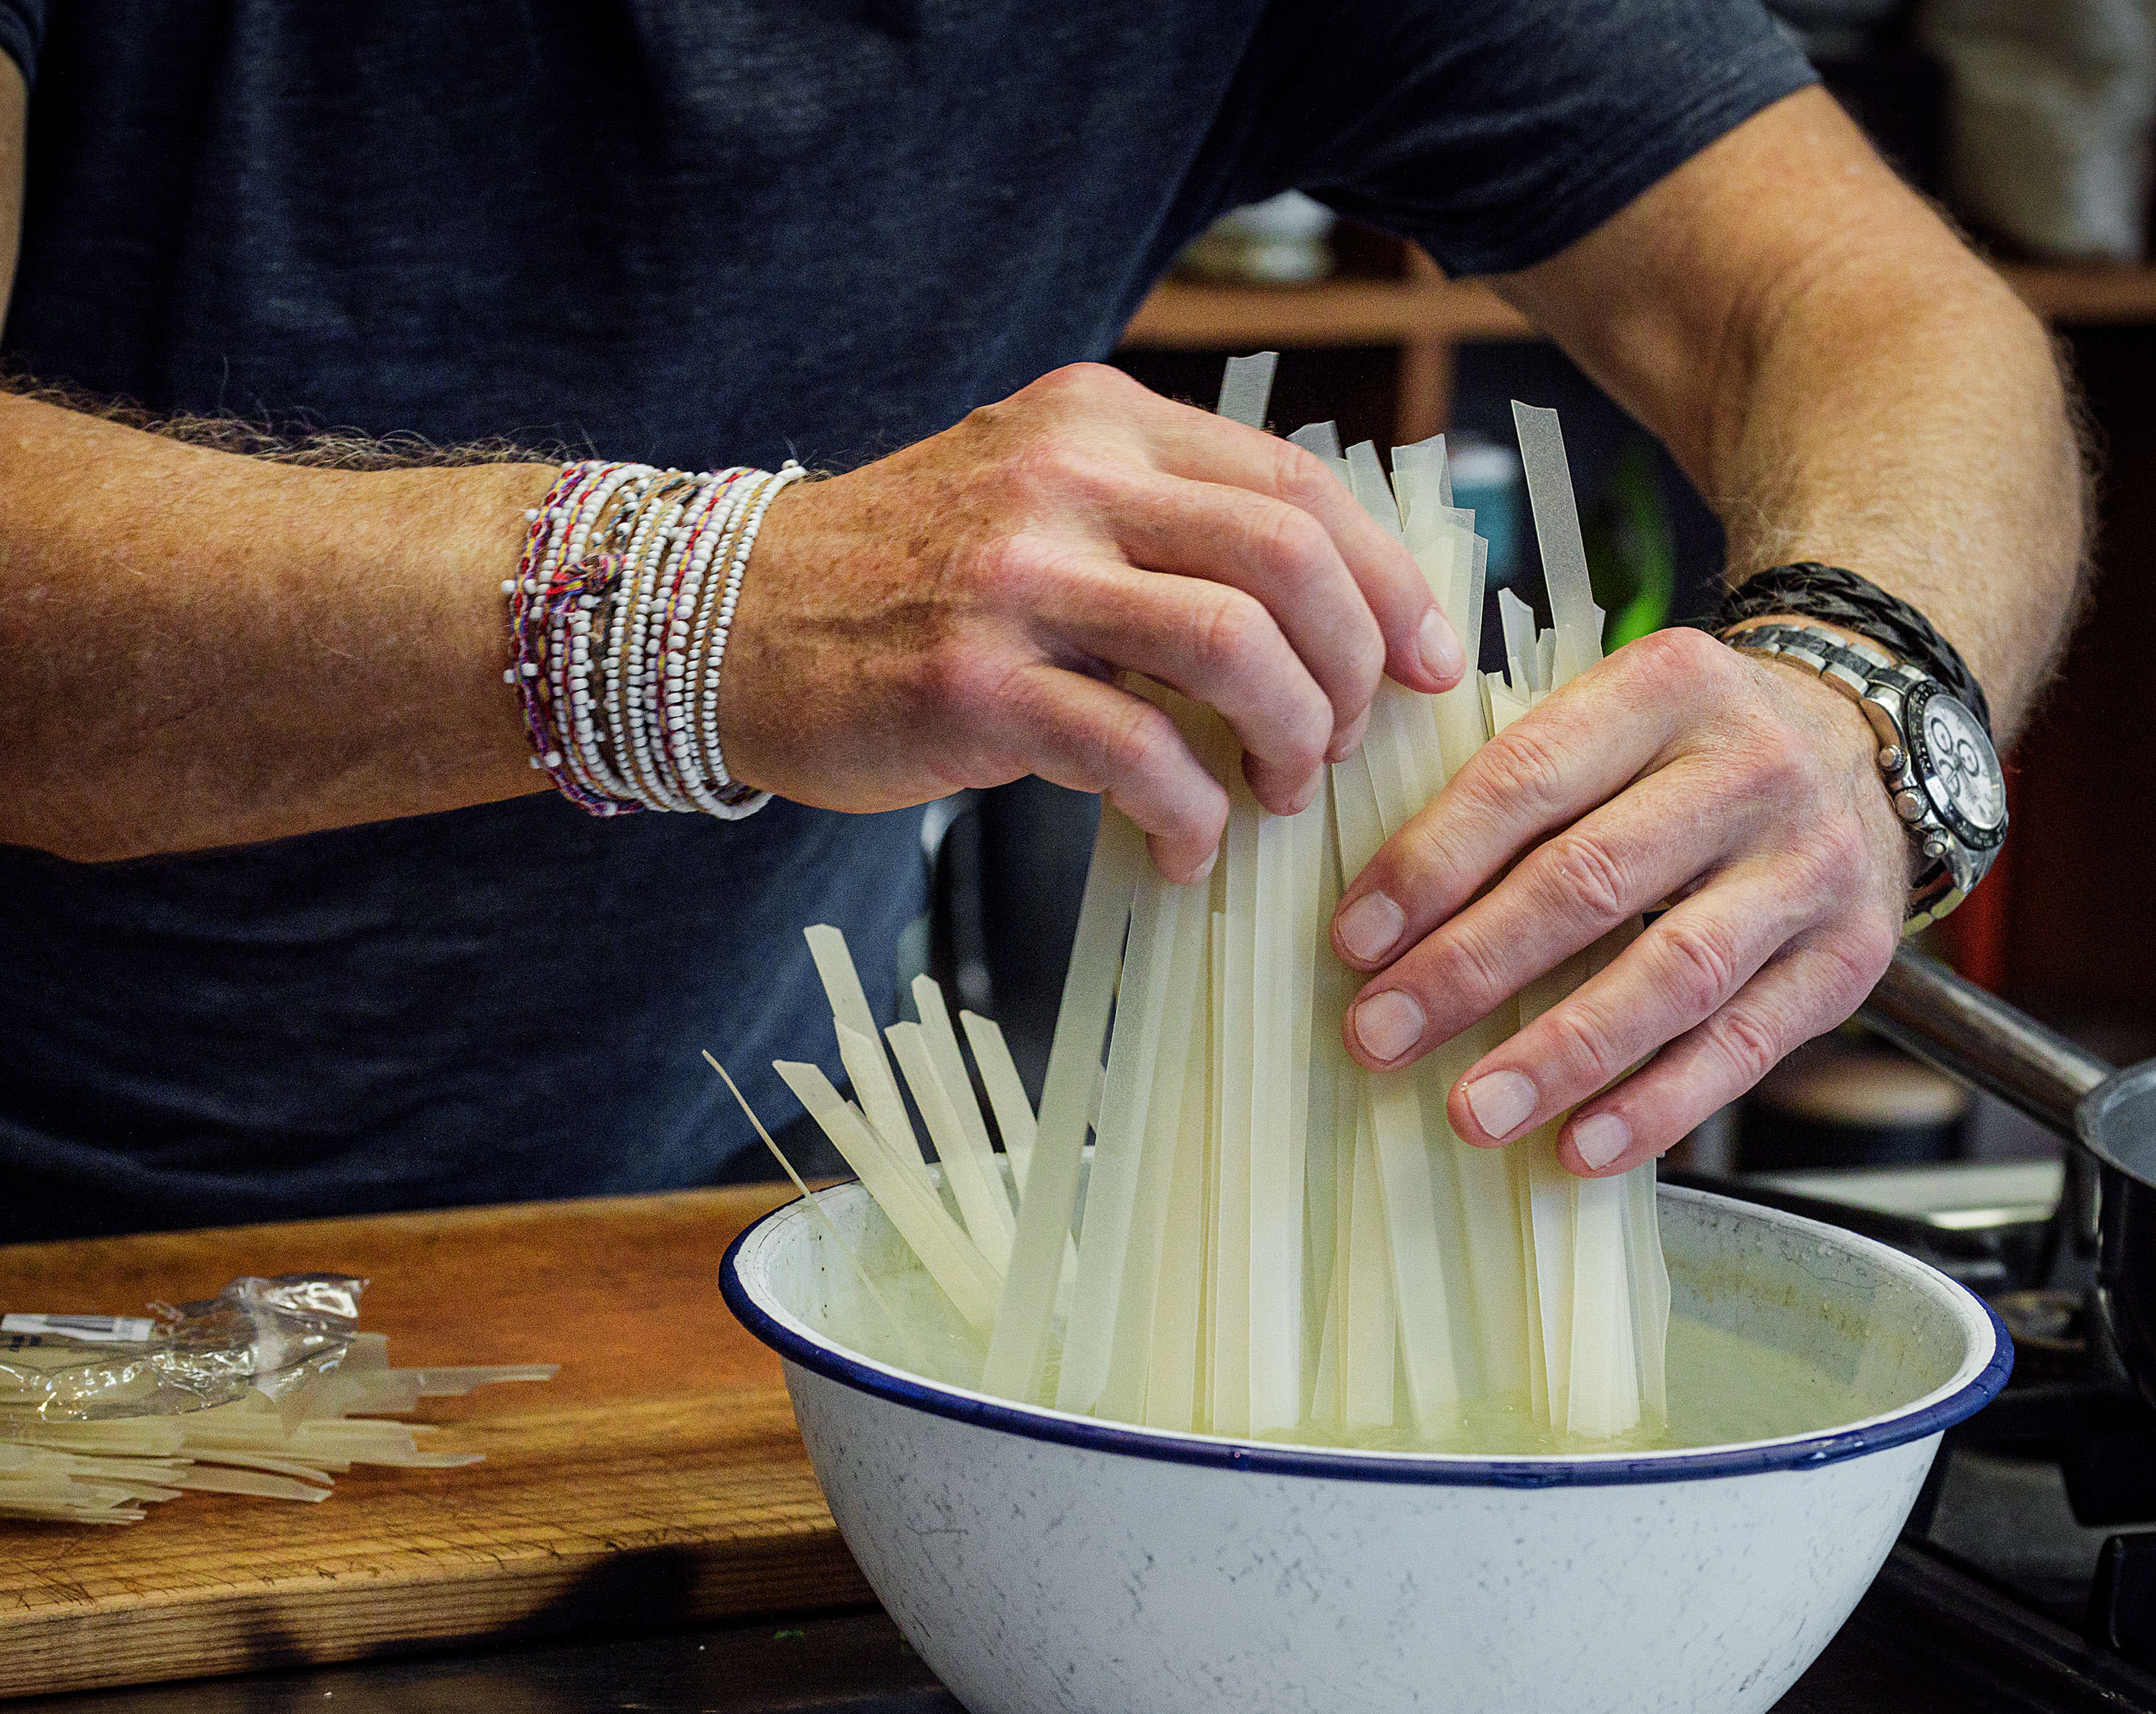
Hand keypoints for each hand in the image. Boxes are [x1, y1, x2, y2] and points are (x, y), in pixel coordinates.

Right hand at [721, 363, 1463, 881]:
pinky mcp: (971, 682)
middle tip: (1349, 740)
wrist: (727, 621)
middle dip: (1355, 666)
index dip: (1387, 579)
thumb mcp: (1033, 496)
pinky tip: (1188, 850)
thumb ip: (1156, 522)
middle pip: (1288, 554)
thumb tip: (1319, 615)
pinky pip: (1138, 752)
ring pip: (1233, 646)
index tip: (1428, 658)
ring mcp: (1015, 577)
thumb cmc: (900, 579)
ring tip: (1276, 793)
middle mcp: (1065, 477)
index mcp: (1098, 421)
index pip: (1296, 482)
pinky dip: (1192, 816)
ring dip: (1291, 738)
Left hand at [1328, 628, 1913, 1173]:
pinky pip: (1744, 1045)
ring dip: (1561, 1053)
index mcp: (1667, 687)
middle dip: (1472, 968)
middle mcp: (1750, 770)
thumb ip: (1518, 784)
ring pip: (1673, 972)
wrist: (1868, 744)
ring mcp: (1809, 866)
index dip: (1433, 865)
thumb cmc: (1693, 745)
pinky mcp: (1848, 957)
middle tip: (1381, 1034)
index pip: (1527, 778)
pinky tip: (1583, 1145)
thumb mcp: (1615, 715)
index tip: (1355, 942)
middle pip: (1592, 881)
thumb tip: (1381, 911)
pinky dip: (1658, 1104)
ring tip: (1474, 1111)